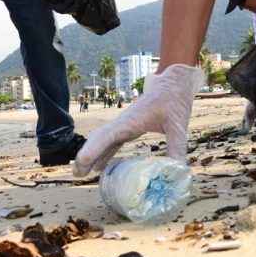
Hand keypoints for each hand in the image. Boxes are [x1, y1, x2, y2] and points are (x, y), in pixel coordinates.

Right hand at [73, 64, 204, 176]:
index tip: (81, 162)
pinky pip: (112, 141)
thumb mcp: (178, 125)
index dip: (93, 150)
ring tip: (81, 173)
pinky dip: (104, 153)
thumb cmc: (174, 99)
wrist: (174, 82)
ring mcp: (124, 124)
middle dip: (86, 155)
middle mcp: (123, 122)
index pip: (106, 136)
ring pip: (102, 140)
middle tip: (76, 174)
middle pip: (98, 139)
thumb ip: (177, 147)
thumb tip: (178, 171)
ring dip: (92, 155)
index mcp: (130, 121)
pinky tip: (100, 167)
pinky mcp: (129, 126)